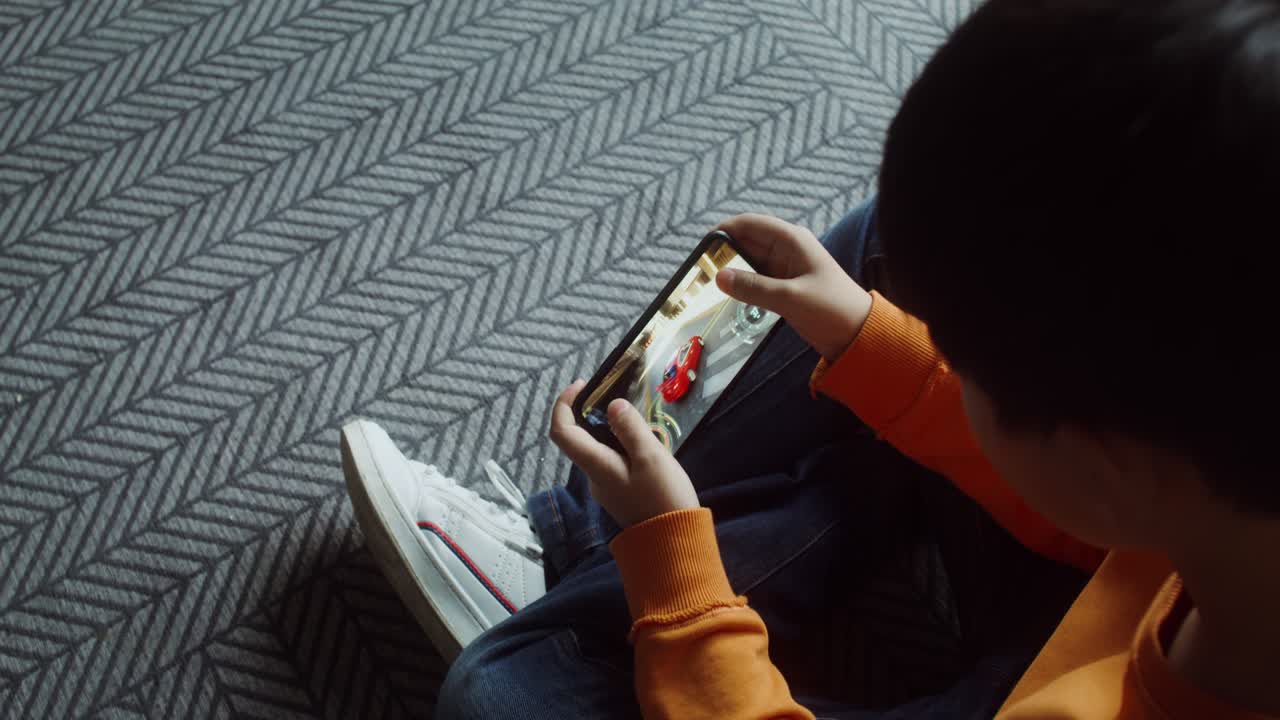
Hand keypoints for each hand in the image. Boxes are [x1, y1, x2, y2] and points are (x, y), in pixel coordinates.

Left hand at [548, 381, 699, 526]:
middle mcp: (595, 476)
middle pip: (581, 438)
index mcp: (596, 465)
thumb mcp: (651, 457)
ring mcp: (607, 486)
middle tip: (624, 400)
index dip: (564, 404)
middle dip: (596, 414)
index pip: (562, 431)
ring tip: (645, 425)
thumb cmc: (663, 498)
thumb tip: (612, 406)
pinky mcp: (621, 493)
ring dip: (615, 431)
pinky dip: (625, 446)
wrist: (675, 544)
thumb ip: (630, 429)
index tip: (582, 385)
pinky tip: (648, 446)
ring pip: (601, 449)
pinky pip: (615, 461)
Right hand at [716, 214, 872, 360]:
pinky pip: (756, 279)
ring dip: (731, 270)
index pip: (750, 224)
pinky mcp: (784, 286)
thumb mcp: (790, 298)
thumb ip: (753, 288)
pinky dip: (741, 285)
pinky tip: (726, 296)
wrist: (859, 334)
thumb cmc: (831, 309)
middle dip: (723, 252)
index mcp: (791, 240)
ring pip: (749, 262)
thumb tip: (719, 277)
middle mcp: (787, 248)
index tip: (701, 247)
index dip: (724, 230)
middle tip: (698, 270)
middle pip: (746, 241)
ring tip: (706, 284)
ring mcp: (785, 268)